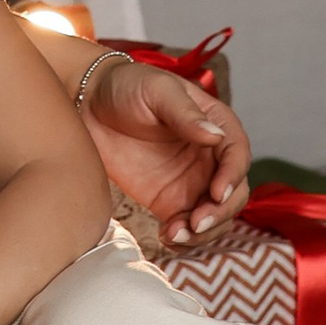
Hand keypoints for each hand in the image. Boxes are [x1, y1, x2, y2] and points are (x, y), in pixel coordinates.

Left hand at [83, 55, 251, 247]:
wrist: (88, 104)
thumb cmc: (128, 86)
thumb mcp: (157, 91)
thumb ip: (185, 114)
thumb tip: (215, 135)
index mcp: (215, 124)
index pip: (237, 154)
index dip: (233, 176)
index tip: (217, 193)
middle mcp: (209, 157)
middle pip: (233, 193)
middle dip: (220, 212)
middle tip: (196, 222)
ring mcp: (191, 182)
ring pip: (214, 216)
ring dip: (203, 232)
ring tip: (175, 234)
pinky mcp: (168, 202)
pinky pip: (186, 227)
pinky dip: (183, 238)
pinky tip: (166, 237)